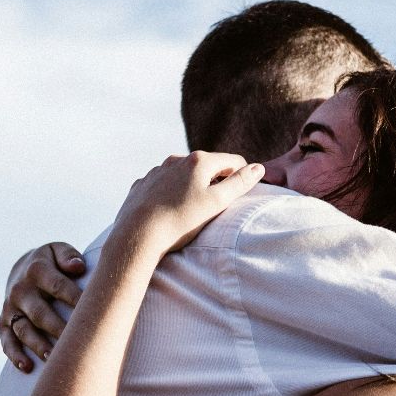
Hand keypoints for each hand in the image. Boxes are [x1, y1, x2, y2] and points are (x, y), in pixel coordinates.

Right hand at [0, 242, 85, 371]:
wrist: (21, 268)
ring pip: (23, 330)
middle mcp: (21, 290)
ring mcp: (10, 308)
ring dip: (38, 345)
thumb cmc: (51, 263)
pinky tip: (27, 367)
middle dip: (58, 328)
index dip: (76, 299)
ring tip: (53, 358)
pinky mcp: (3, 323)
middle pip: (40, 313)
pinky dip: (14, 355)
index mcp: (37, 270)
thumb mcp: (57, 250)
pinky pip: (7, 341)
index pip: (59, 286)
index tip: (94, 313)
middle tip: (77, 343)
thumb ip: (68, 256)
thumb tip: (78, 267)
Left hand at [110, 152, 264, 256]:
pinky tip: (169, 210)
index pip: (233, 161)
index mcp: (199, 161)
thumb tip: (258, 168)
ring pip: (184, 174)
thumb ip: (239, 183)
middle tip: (216, 207)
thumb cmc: (181, 221)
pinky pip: (163, 184)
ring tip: (191, 211)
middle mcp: (176, 160)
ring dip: (192, 186)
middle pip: (208, 166)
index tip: (240, 196)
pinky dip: (171, 193)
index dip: (241, 177)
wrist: (137, 235)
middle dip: (216, 181)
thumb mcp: (217, 203)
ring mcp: (157, 171)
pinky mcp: (143, 184)